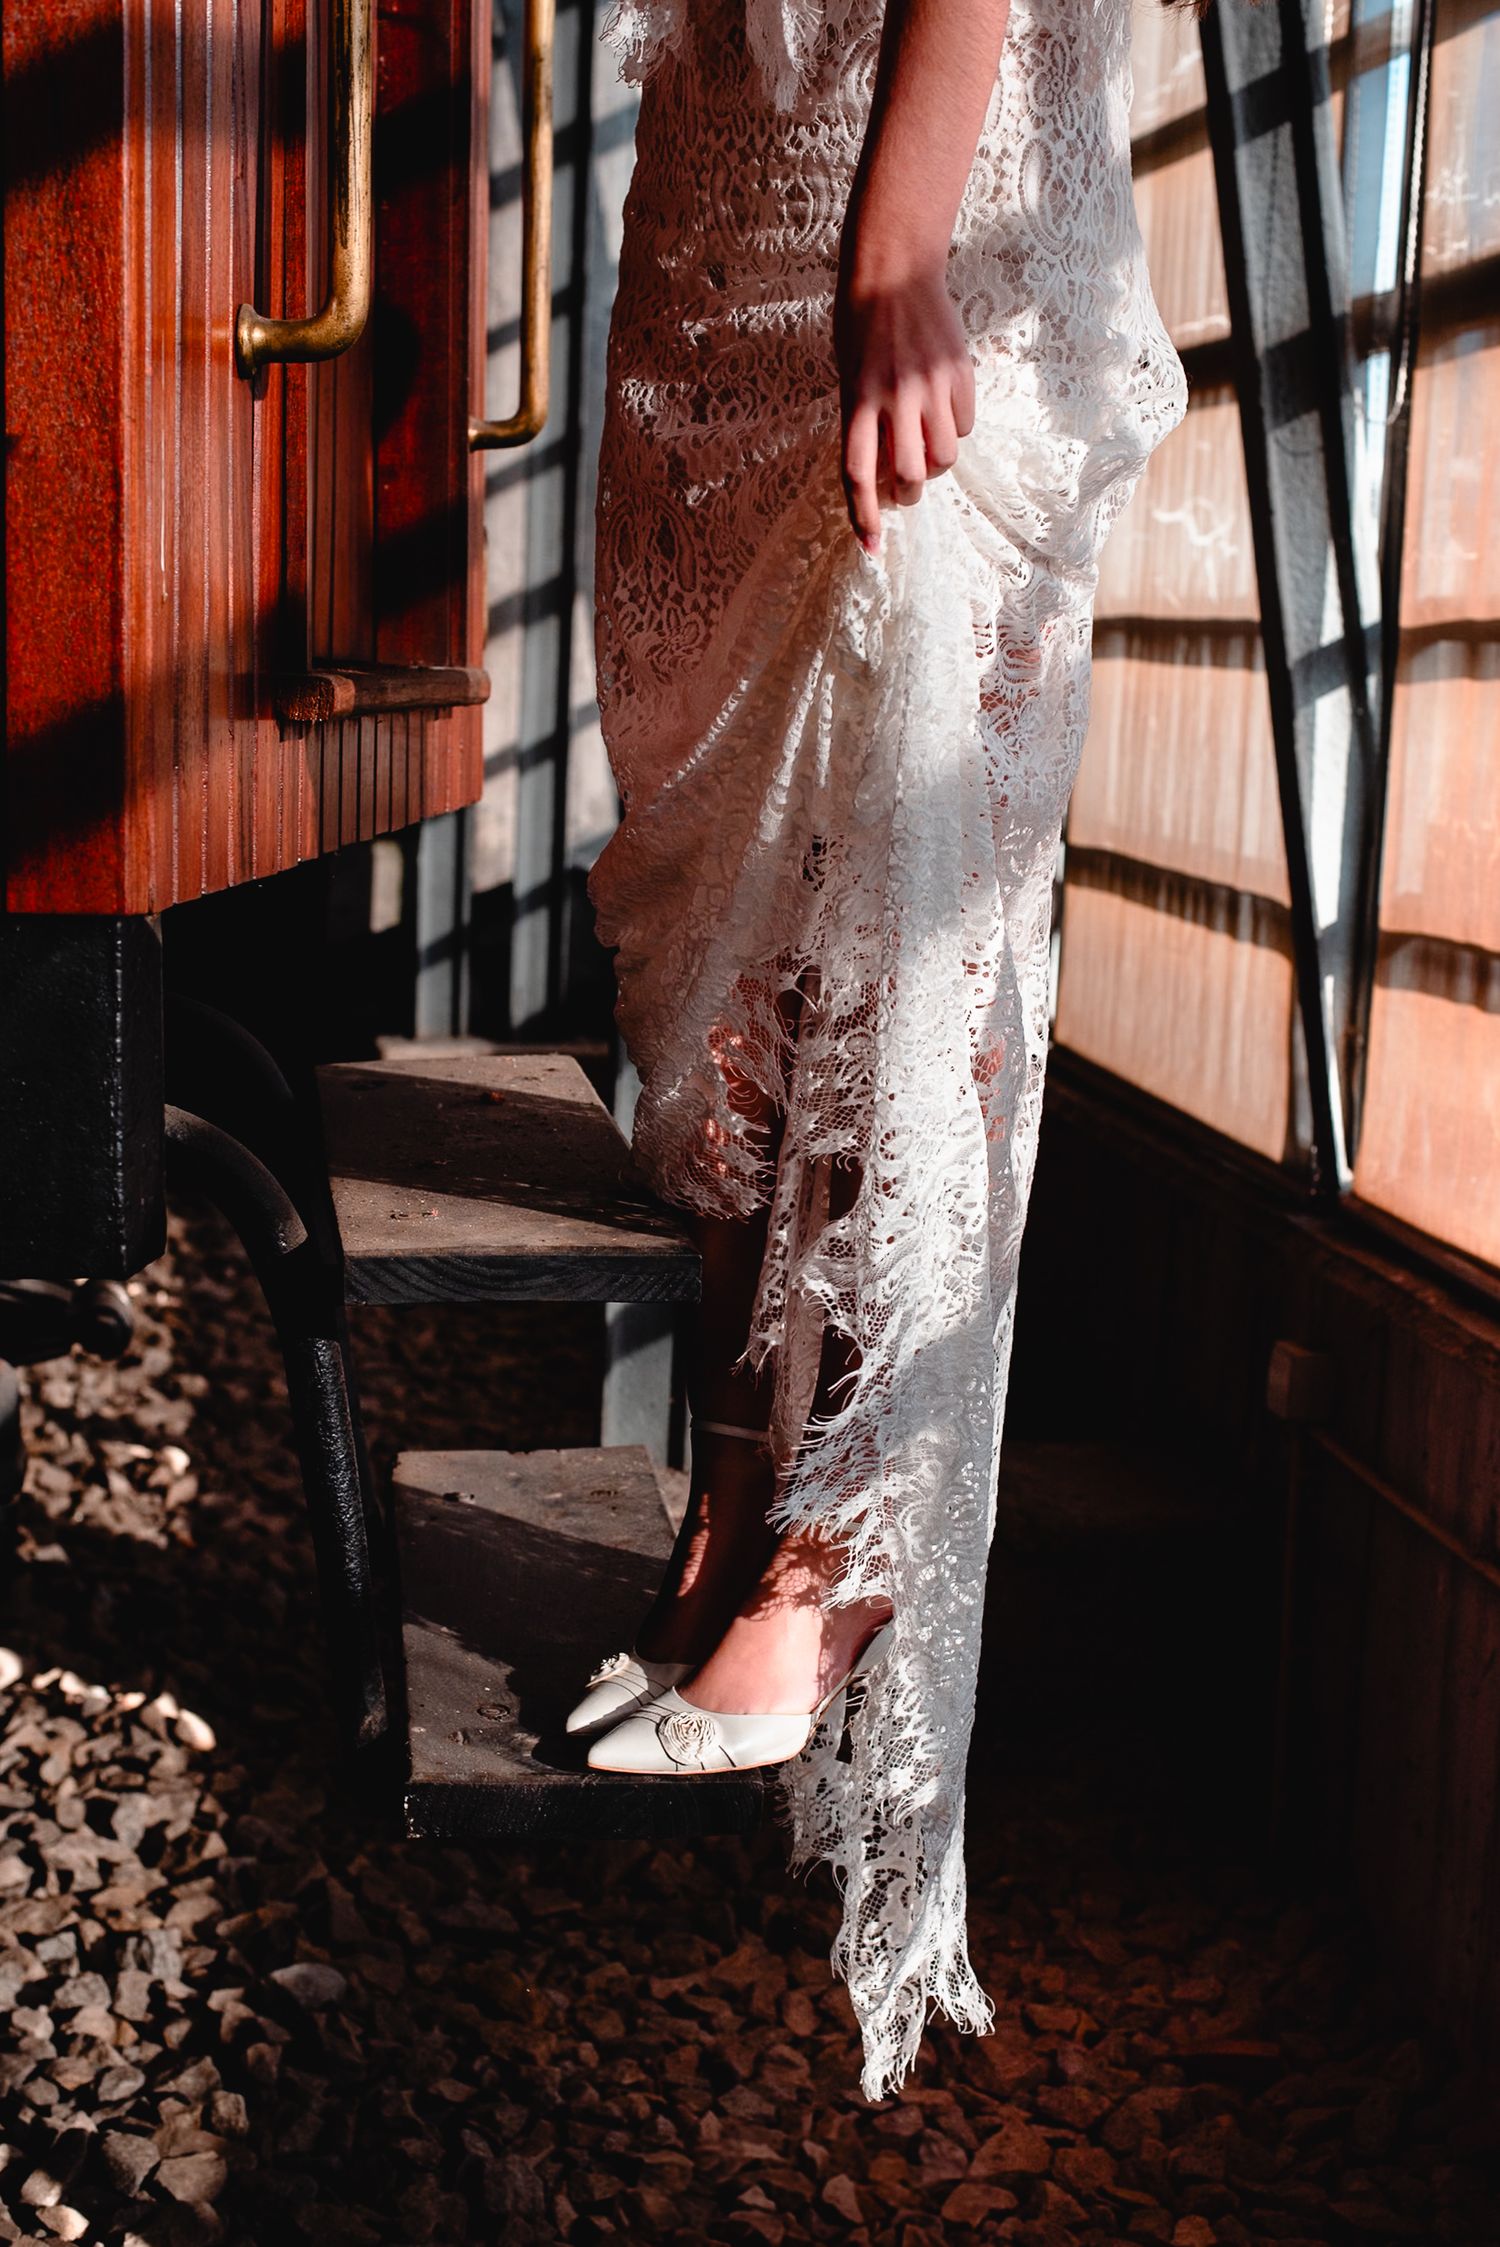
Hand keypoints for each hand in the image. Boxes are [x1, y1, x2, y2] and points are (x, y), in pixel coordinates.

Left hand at [833, 253, 975, 554]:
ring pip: (943, 457)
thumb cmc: (861, 327)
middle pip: (908, 476)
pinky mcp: (959, 372)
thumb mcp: (849, 378)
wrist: (894, 269)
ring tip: (925, 452)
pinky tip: (943, 414)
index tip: (871, 548)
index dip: (863, 517)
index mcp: (857, 399)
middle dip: (907, 495)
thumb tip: (883, 479)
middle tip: (904, 493)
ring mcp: (931, 384)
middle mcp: (895, 395)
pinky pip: (964, 426)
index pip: (857, 474)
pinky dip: (954, 432)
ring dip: (934, 467)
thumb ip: (862, 425)